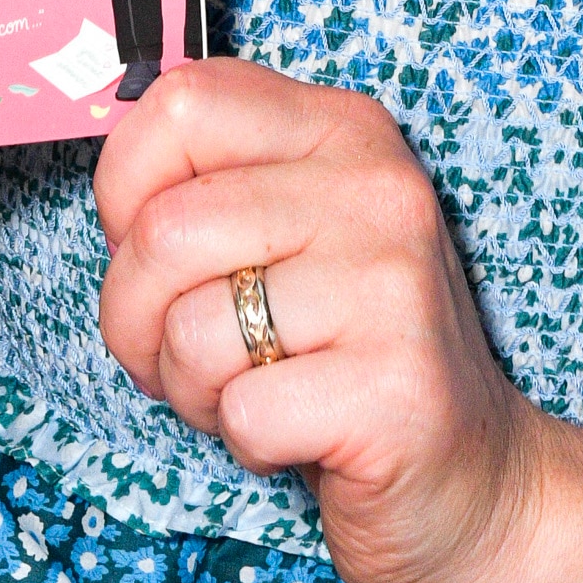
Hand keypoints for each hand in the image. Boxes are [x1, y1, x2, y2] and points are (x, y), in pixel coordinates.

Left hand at [93, 63, 546, 582]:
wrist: (473, 478)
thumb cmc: (349, 355)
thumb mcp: (290, 234)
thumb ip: (214, 185)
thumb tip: (110, 181)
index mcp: (342, 129)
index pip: (181, 103)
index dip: (125, 189)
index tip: (152, 250)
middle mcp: (376, 186)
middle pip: (163, 229)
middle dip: (135, 317)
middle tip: (186, 356)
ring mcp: (391, 284)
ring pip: (190, 327)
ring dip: (193, 388)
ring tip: (256, 391)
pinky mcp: (393, 387)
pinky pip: (241, 411)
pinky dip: (246, 442)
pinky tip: (302, 434)